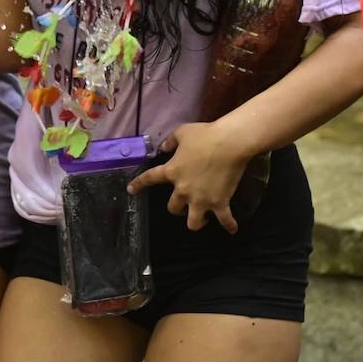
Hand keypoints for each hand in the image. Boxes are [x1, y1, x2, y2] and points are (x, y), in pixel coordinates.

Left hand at [126, 122, 250, 232]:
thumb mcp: (182, 132)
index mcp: (172, 171)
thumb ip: (170, 141)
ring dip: (196, 222)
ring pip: (193, 223)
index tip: (130, 191)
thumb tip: (163, 147)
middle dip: (177, 209)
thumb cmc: (204, 135)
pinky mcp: (220, 202)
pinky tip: (232, 229)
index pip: (149, 178)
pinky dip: (229, 226)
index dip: (138, 185)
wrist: (228, 143)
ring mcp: (201, 199)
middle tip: (185, 205)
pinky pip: (225, 220)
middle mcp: (183, 189)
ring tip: (203, 218)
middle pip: (173, 208)